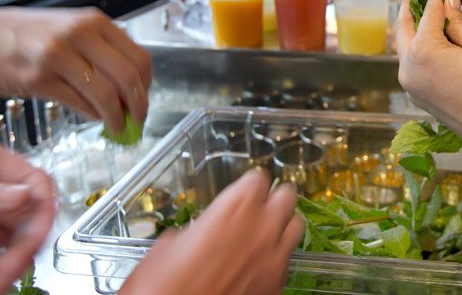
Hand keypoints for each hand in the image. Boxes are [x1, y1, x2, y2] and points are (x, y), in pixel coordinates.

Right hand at [0, 8, 151, 133]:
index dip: (147, 85)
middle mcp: (80, 34)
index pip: (139, 57)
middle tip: (137, 121)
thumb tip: (129, 89)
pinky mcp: (39, 77)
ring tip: (117, 127)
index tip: (144, 100)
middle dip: (139, 105)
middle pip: (128, 77)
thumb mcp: (69, 30)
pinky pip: (78, 102)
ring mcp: (59, 54)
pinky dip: (92, 115)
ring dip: (117, 117)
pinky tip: (94, 119)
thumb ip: (99, 52)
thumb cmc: (22, 34)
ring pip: (106, 93)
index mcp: (94, 22)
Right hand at [121, 169, 303, 294]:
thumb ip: (195, 228)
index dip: (251, 182)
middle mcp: (262, 226)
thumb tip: (196, 233)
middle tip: (261, 204)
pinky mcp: (279, 283)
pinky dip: (279, 255)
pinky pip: (288, 258)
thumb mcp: (169, 244)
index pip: (258, 178)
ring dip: (283, 224)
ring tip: (268, 230)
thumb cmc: (166, 282)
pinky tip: (262, 261)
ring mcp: (275, 256)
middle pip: (286, 195)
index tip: (246, 187)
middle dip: (275, 197)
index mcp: (236, 207)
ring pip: (296, 225)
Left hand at [395, 0, 461, 153]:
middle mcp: (408, 68)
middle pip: (404, 29)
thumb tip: (446, 3)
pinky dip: (419, 48)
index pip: (426, 12)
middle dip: (410, 8)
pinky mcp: (418, 97)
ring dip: (413, 29)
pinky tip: (433, 38)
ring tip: (426, 10)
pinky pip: (412, 65)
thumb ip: (457, 23)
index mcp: (423, 51)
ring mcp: (411, 85)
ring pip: (405, 48)